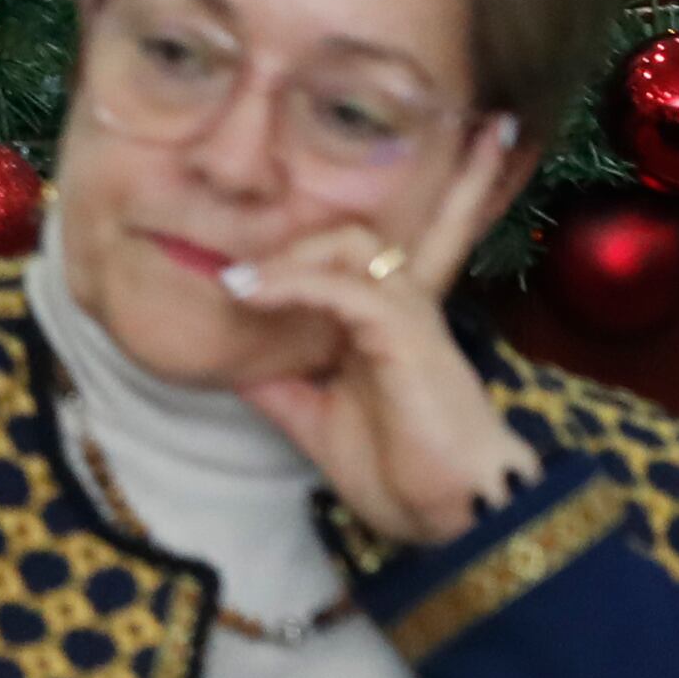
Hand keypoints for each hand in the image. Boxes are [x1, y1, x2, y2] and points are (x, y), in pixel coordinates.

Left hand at [215, 115, 543, 550]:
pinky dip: (290, 284)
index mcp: (392, 315)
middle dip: (383, 185)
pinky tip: (249, 293)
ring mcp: (409, 312)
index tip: (412, 159)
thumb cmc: (398, 470)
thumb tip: (227, 360)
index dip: (428, 193)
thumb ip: (276, 380)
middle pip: (384, 220)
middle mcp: (405, 301)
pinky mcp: (407, 333)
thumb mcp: (316, 417)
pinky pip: (343, 287)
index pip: (404, 239)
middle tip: (289, 210)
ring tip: (239, 283)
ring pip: (348, 242)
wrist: (452, 518)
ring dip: (286, 256)